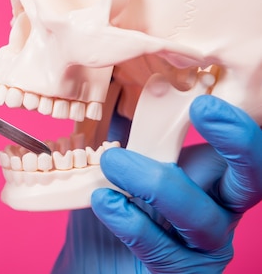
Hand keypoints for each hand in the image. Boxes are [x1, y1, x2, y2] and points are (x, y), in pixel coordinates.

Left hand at [53, 95, 261, 272]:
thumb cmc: (116, 207)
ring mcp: (202, 247)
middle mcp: (219, 210)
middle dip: (239, 144)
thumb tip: (120, 84)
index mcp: (211, 177)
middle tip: (202, 108)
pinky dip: (134, 223)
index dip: (238, 128)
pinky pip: (164, 250)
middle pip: (251, 181)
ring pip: (203, 217)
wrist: (94, 262)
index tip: (206, 101)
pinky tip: (105, 201)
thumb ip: (129, 130)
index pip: (243, 152)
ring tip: (114, 162)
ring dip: (158, 183)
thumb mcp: (121, 160)